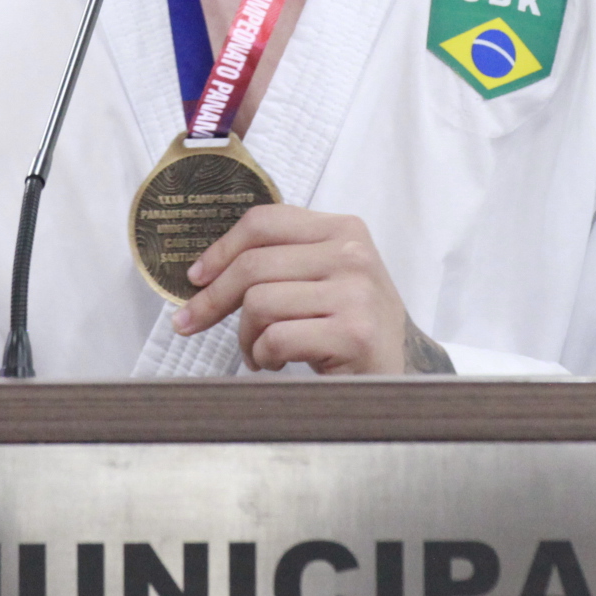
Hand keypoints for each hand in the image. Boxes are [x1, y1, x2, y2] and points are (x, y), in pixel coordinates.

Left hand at [173, 206, 452, 373]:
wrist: (402, 374)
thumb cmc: (352, 326)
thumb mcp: (328, 276)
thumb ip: (284, 258)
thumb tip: (206, 268)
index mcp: (344, 229)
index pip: (264, 222)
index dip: (220, 249)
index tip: (195, 277)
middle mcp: (353, 254)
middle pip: (253, 265)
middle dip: (213, 299)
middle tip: (193, 322)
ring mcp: (356, 293)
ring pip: (259, 303)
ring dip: (245, 337)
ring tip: (258, 351)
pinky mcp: (353, 334)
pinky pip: (276, 339)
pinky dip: (263, 357)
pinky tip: (276, 363)